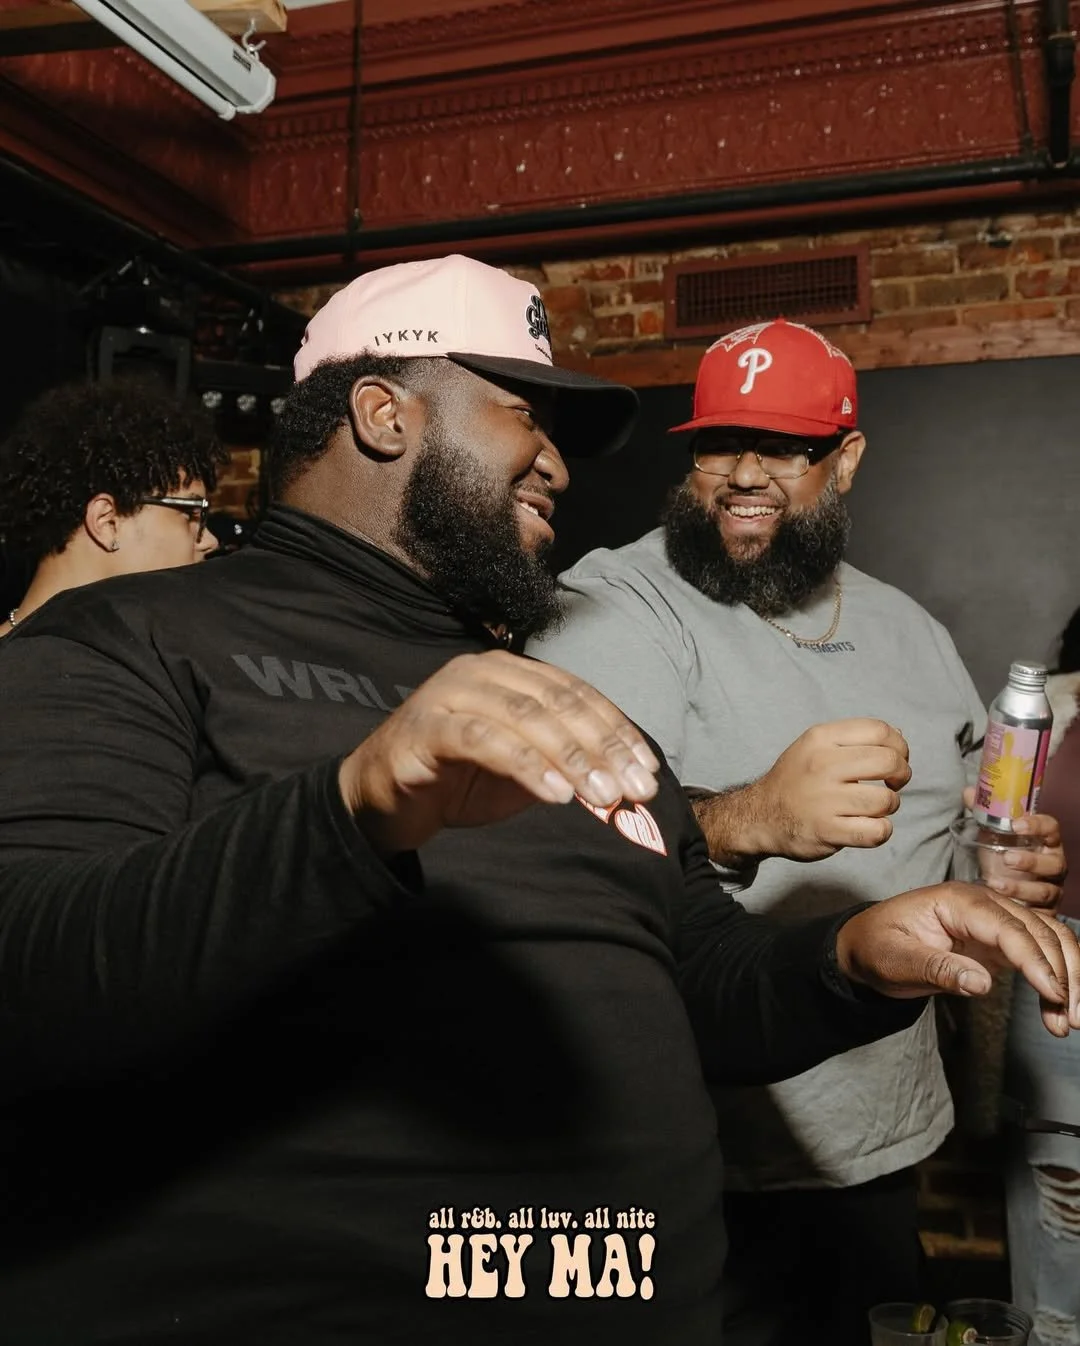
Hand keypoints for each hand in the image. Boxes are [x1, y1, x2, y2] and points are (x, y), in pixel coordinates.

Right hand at [339, 651, 660, 855]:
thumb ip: (563, 765)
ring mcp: (450, 694)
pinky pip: (485, 741)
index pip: (576, 693)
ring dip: (571, 757)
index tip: (648, 770)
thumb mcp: (522, 773)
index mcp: (509, 671)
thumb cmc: (454, 781)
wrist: (379, 800)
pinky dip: (526, 765)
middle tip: (634, 789)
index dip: (616, 730)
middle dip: (602, 746)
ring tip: (603, 796)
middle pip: (557, 702)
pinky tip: (556, 794)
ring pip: (525, 717)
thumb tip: (622, 780)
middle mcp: (481, 671)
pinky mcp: (427, 726)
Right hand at [743, 719, 910, 861]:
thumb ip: (854, 739)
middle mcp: (821, 765)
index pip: (879, 730)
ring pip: (886, 800)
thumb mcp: (815, 746)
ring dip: (889, 806)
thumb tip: (899, 733)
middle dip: (902, 774)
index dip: (899, 745)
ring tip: (873, 807)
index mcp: (820, 739)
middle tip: (892, 783)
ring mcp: (824, 800)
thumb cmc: (796, 780)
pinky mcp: (828, 831)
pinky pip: (877, 831)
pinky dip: (881, 830)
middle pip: (889, 762)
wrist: (760, 816)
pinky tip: (869, 826)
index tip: (895, 759)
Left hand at [836, 881, 1079, 1036]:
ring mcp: (995, 920)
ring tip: (1069, 1021)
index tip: (1053, 993)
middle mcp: (983, 903)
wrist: (866, 945)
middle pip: (1039, 930)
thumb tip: (982, 983)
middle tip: (1068, 1019)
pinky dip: (1057, 978)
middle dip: (1062, 972)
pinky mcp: (1000, 941)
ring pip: (1050, 938)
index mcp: (956, 900)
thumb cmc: (876, 947)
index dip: (1034, 959)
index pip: (1007, 926)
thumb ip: (936, 968)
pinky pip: (1040, 953)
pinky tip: (1058, 1011)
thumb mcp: (894, 960)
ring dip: (1068, 976)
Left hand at [960, 787, 1065, 910]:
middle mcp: (1054, 866)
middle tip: (1006, 858)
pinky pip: (1039, 914)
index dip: (1037, 825)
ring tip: (995, 883)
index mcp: (1046, 842)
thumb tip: (970, 791)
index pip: (1051, 828)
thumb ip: (983, 813)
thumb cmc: (1001, 856)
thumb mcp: (992, 835)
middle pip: (1054, 863)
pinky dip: (1021, 910)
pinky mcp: (1045, 913)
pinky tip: (1003, 907)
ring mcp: (1052, 890)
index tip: (1016, 824)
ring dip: (1020, 888)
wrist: (1002, 888)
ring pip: (1045, 891)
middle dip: (1031, 861)